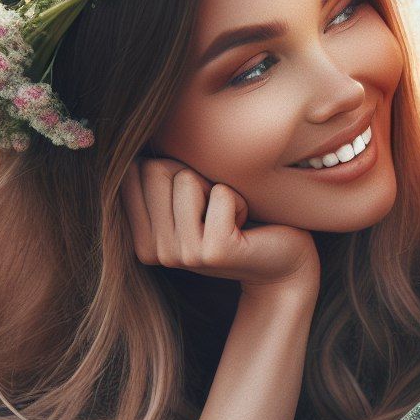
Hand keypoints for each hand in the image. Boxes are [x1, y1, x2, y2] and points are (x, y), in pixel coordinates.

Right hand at [120, 157, 320, 298]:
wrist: (284, 263)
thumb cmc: (235, 222)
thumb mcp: (189, 201)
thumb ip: (158, 180)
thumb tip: (135, 155)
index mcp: (141, 239)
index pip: (135, 171)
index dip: (173, 171)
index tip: (196, 200)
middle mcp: (154, 252)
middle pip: (156, 171)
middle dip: (194, 177)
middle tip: (216, 209)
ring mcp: (183, 254)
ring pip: (187, 179)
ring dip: (219, 191)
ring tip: (230, 219)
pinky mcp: (215, 251)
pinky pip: (221, 193)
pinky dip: (240, 200)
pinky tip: (245, 228)